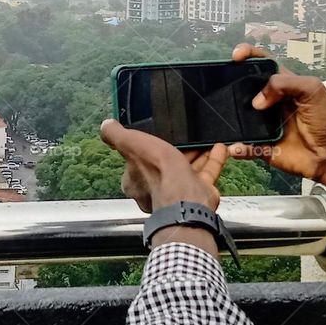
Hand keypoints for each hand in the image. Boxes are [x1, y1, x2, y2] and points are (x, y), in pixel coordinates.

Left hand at [100, 119, 226, 213]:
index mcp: (135, 180)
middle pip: (165, 164)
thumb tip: (106, 125)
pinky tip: (218, 147)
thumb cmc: (158, 173)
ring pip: (187, 168)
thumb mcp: (131, 145)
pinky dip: (213, 159)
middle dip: (175, 149)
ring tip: (203, 137)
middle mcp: (155, 188)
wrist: (186, 199)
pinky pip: (206, 173)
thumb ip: (116, 135)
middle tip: (184, 134)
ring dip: (196, 152)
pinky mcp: (198, 192)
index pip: (138, 161)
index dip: (147, 147)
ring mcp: (178, 192)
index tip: (157, 134)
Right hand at [228, 43, 325, 188]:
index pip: (263, 64)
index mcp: (284, 85)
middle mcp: (272, 103)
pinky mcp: (264, 147)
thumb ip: (285, 83)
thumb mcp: (312, 90)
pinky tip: (236, 147)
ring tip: (223, 116)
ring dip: (231, 118)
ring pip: (241, 119)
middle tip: (222, 88)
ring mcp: (266, 126)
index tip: (236, 56)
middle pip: (246, 90)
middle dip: (232, 87)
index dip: (249, 56)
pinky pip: (246, 147)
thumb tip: (257, 100)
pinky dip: (238, 148)